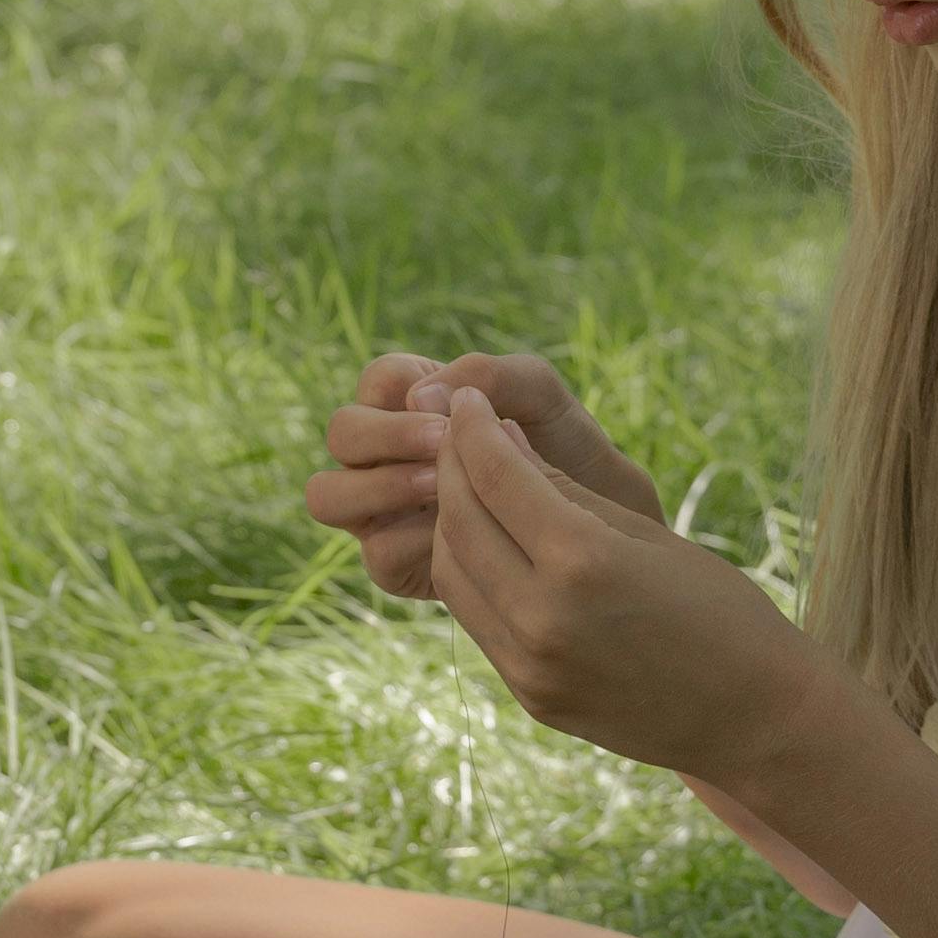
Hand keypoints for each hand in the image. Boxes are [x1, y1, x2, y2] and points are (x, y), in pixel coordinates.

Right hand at [306, 346, 663, 600]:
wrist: (608, 530)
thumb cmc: (571, 451)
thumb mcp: (543, 397)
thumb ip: (491, 374)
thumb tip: (420, 396)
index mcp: (417, 402)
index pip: (377, 382)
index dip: (401, 394)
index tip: (450, 415)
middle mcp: (389, 453)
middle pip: (341, 433)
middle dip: (386, 438)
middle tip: (441, 449)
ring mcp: (385, 509)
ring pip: (329, 495)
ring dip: (381, 487)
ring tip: (441, 491)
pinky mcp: (399, 563)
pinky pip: (375, 553)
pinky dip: (409, 542)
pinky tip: (453, 539)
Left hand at [428, 382, 804, 774]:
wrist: (755, 718)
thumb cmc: (720, 609)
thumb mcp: (647, 533)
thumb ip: (565, 489)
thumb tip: (499, 439)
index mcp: (583, 562)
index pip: (495, 476)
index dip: (472, 427)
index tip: (469, 397)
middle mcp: (543, 617)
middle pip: (460, 521)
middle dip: (451, 467)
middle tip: (461, 433)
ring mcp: (530, 666)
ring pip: (452, 572)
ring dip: (452, 521)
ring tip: (474, 486)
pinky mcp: (529, 696)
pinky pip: (476, 619)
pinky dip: (471, 571)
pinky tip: (492, 544)